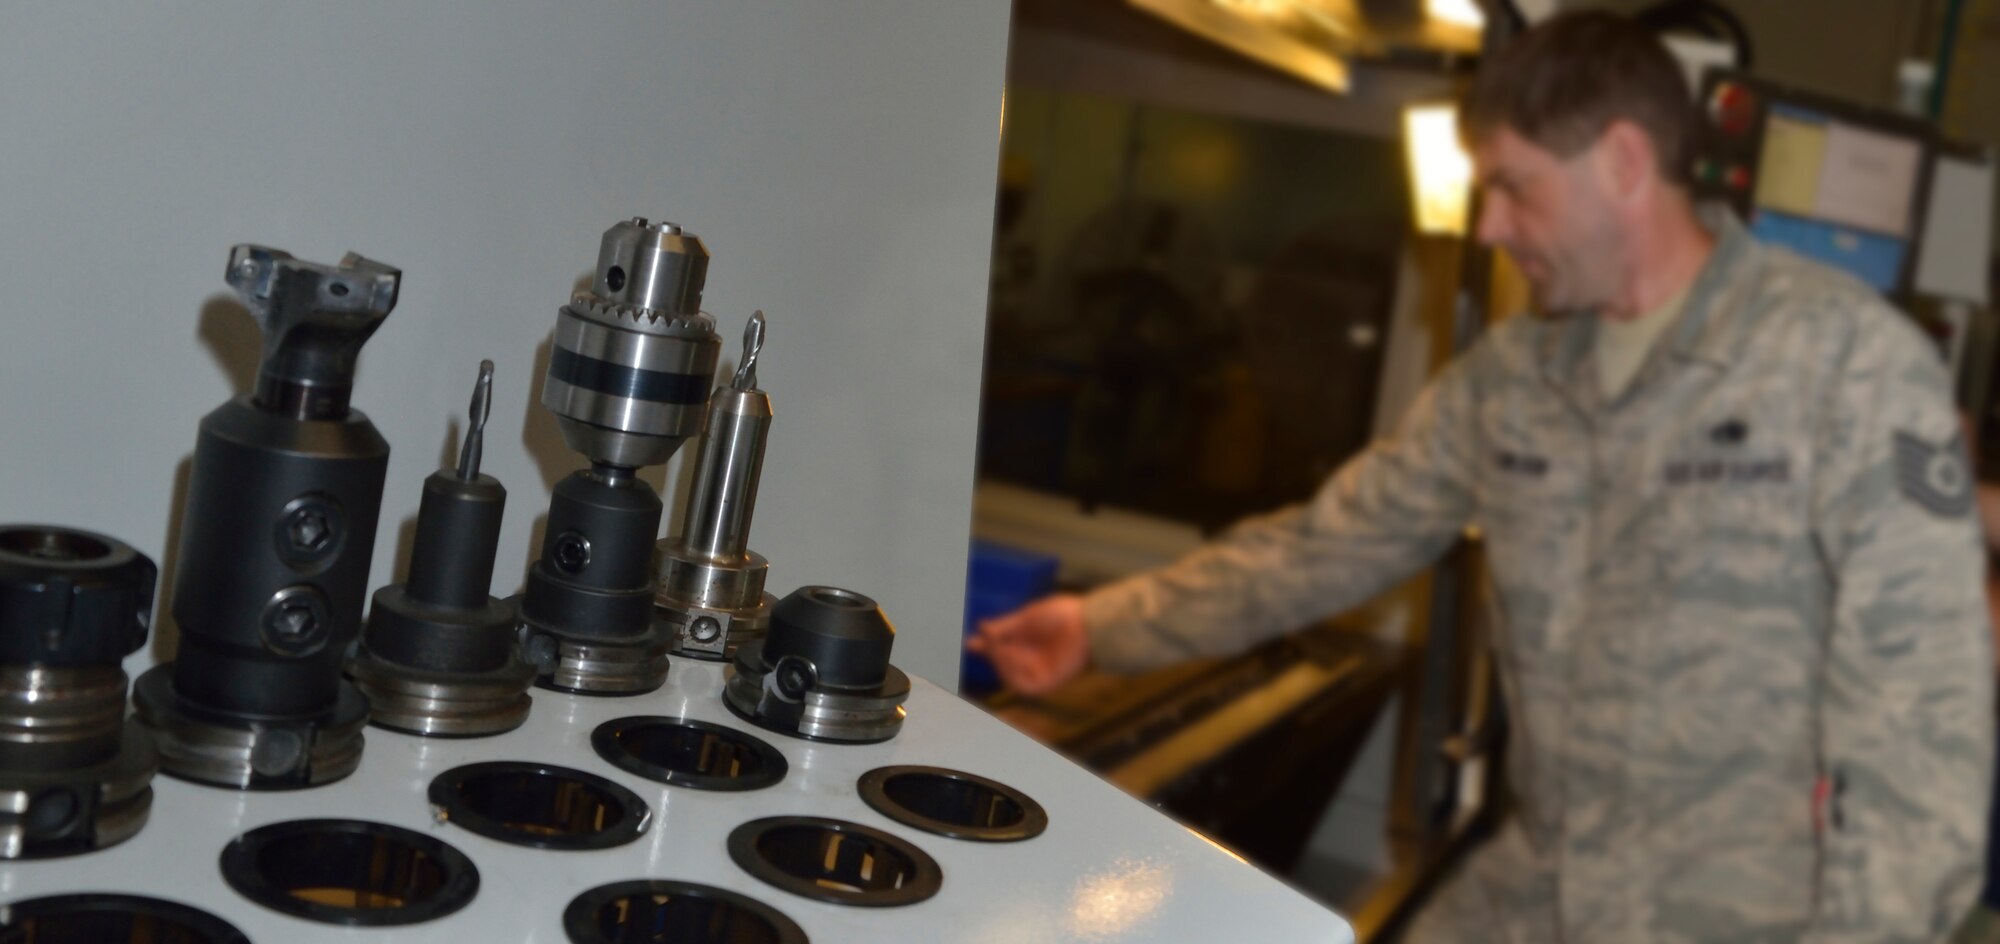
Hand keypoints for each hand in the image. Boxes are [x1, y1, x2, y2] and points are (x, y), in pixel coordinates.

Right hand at [967, 593, 1088, 695]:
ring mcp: (1038, 671)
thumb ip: (1004, 626)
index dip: (985, 646)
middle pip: (1002, 663)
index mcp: (1027, 641)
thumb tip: (982, 628)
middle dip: (991, 654)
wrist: (1086, 623)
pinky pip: (1022, 685)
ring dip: (1000, 662)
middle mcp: (1031, 658)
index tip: (970, 642)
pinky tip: (1011, 657)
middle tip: (987, 642)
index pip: (1001, 648)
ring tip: (1000, 647)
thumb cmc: (1062, 615)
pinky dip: (1012, 672)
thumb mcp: (1027, 617)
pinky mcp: (1046, 682)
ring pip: (1008, 676)